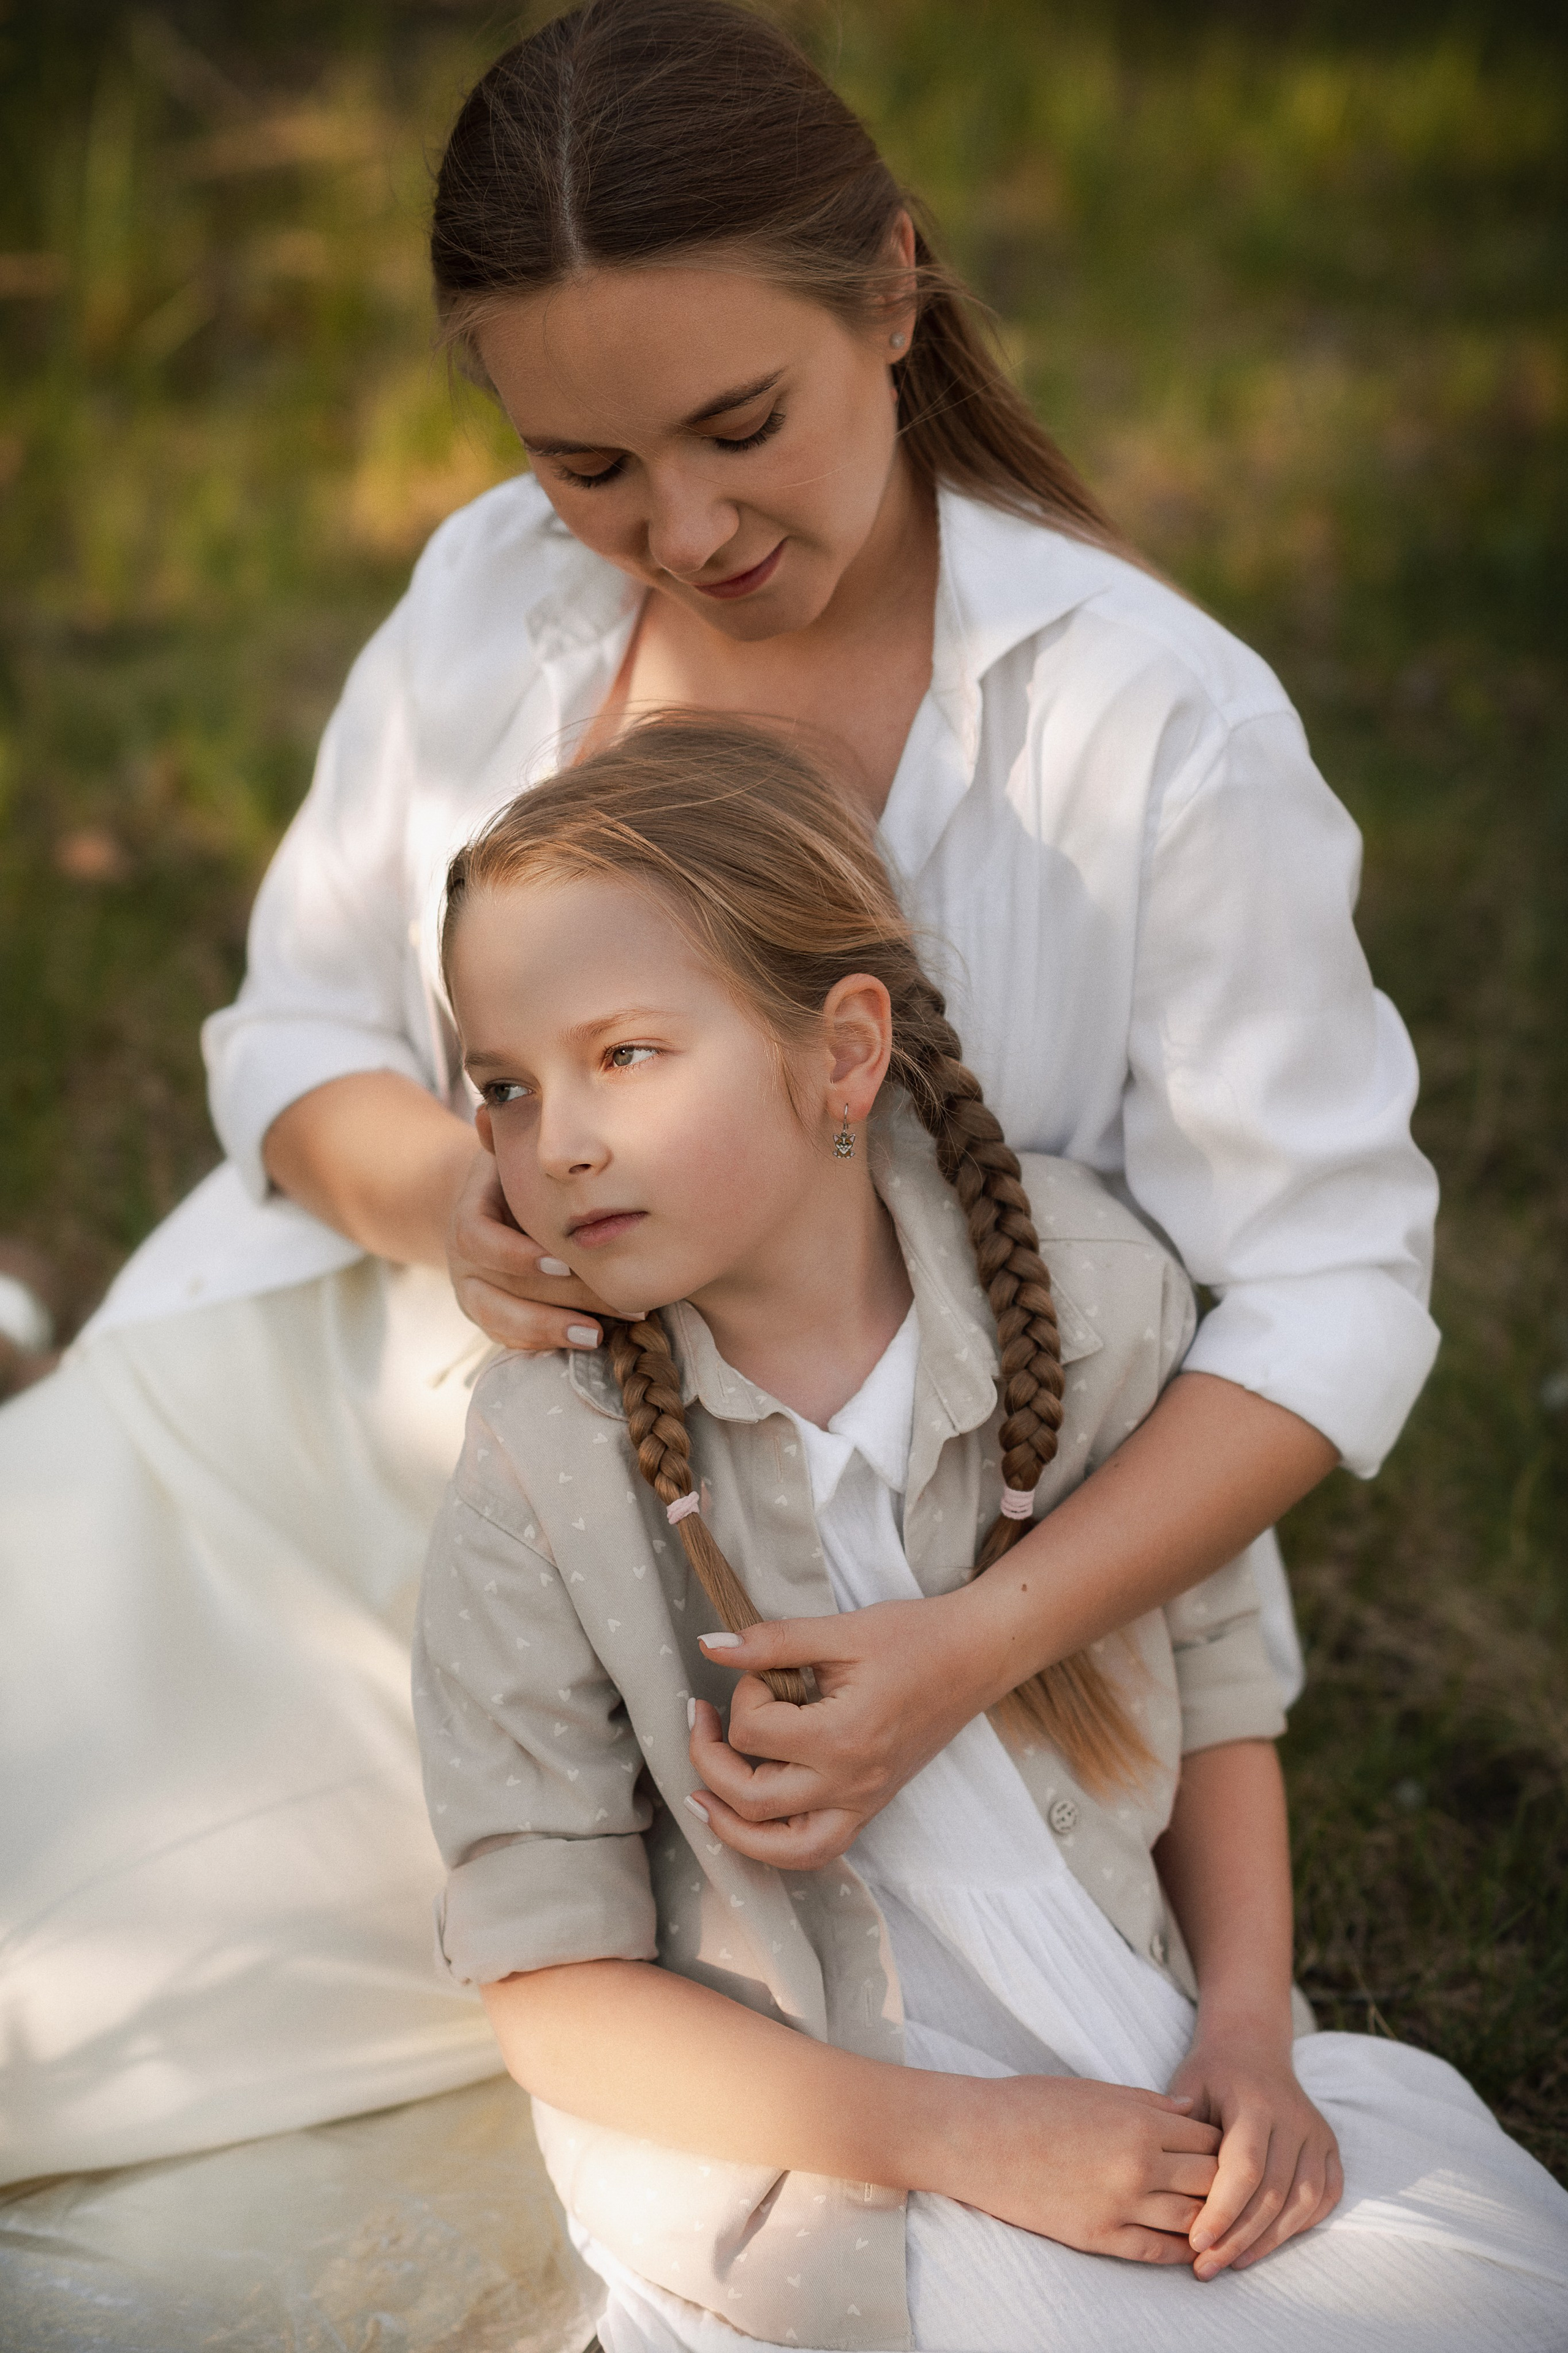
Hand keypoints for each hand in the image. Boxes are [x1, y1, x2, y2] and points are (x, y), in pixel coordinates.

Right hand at [446, 1151, 624, 1351]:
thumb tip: (489, 1110)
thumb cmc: (514, 1176)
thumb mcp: (508, 1156)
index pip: (478, 1240)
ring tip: (599, 1335)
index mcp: (466, 1219)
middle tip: (618, 1303)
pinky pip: (511, 1340)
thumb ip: (501, 1139)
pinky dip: (545, 1344)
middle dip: (560, 1298)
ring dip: (550, 1330)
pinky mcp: (491, 1318)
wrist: (492, 1209)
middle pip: (501, 1288)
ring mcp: (474, 1294)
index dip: (517, 1253)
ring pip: (500, 1321)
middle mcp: (463, 1263)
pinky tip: (590, 1342)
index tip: (564, 1260)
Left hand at [687, 1591, 999, 1867]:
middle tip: (700, 1719)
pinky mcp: (871, 1808)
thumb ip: (771, 1641)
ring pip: (782, 1850)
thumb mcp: (839, 1629)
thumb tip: (708, 1644)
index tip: (762, 1670)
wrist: (975, 1656)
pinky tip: (753, 1818)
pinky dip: (777, 1845)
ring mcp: (864, 1803)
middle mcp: (852, 1783)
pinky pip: (818, 1849)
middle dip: (709, 1760)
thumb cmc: (913, 1637)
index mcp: (843, 1735)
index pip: (755, 1733)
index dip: (741, 1696)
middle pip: (752, 1799)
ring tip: (702, 1798)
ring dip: (733, 1828)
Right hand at [935, 2073, 1220, 2262]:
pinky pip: (1156, 2251)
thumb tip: (1190, 2112)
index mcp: (1138, 2121)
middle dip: (1224, 2183)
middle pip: (1210, 2181)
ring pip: (1191, 2219)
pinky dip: (1181, 2250)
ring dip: (1210, 2220)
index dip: (1221, 2145)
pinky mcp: (1098, 2236)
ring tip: (1218, 2219)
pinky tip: (1190, 2247)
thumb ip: (1147, 2102)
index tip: (1224, 2150)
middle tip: (1230, 2187)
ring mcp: (1119, 2205)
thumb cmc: (1030, 2103)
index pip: (1207, 2140)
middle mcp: (1138, 2164)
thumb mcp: (1093, 2089)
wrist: (977, 2138)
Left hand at [1168, 2029, 1342, 2278]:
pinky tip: (1269, 2241)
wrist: (1251, 2046)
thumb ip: (1182, 2137)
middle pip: (1273, 2192)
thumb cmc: (1210, 2074)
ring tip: (1233, 2261)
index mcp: (1255, 2102)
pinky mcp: (1330, 2145)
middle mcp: (1293, 2117)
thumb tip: (1169, 2195)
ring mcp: (1316, 2132)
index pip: (1244, 2168)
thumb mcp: (1187, 2090)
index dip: (1221, 2211)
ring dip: (1268, 2240)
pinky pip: (1325, 2196)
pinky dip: (1301, 2225)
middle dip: (1238, 2237)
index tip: (1195, 2243)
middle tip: (1206, 2266)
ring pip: (1303, 2201)